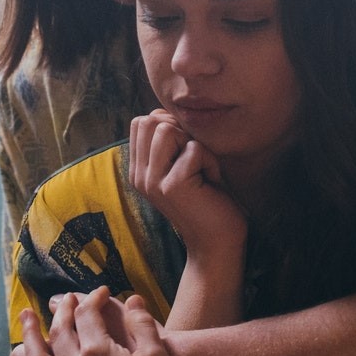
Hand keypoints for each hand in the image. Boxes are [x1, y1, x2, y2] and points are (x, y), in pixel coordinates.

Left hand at [7, 289, 179, 355]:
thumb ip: (142, 323)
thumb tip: (133, 298)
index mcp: (97, 351)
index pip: (87, 314)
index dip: (94, 298)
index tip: (102, 292)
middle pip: (58, 332)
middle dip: (59, 311)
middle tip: (60, 300)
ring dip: (29, 340)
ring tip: (24, 324)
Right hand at [128, 110, 244, 257]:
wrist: (217, 242)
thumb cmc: (207, 200)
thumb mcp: (180, 166)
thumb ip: (167, 142)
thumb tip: (160, 113)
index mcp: (138, 170)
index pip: (140, 123)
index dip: (169, 126)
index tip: (185, 154)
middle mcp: (139, 176)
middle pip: (150, 121)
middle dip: (180, 133)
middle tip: (194, 161)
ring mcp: (152, 181)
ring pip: (167, 129)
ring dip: (196, 146)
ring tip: (202, 171)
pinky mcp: (172, 186)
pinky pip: (195, 149)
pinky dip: (210, 162)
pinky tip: (211, 184)